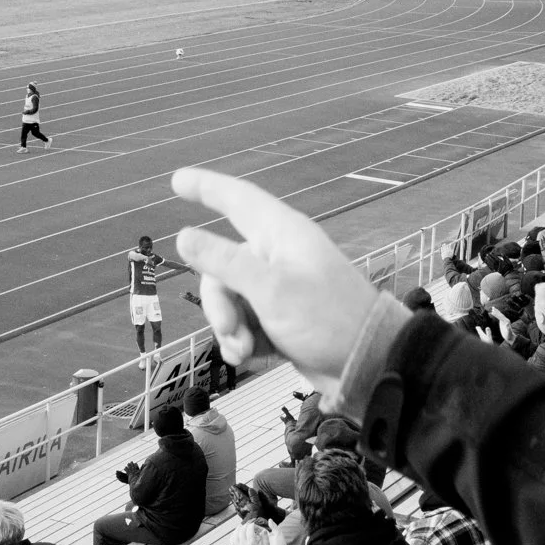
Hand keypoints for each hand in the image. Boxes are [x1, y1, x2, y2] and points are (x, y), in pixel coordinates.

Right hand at [171, 168, 378, 394]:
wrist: (368, 365)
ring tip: (245, 350)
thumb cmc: (329, 319)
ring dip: (230, 328)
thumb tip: (184, 236)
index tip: (177, 180)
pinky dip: (243, 340)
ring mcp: (280, 288)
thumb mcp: (270, 290)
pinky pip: (245, 322)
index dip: (206, 187)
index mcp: (281, 235)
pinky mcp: (281, 318)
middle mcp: (279, 256)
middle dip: (218, 303)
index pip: (237, 199)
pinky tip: (252, 357)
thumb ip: (225, 262)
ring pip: (230, 299)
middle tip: (231, 329)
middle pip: (222, 265)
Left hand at [228, 521, 277, 544]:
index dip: (251, 524)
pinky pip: (231, 541)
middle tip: (248, 524)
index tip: (253, 523)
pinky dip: (233, 535)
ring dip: (238, 529)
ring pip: (235, 534)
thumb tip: (263, 530)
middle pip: (242, 530)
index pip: (249, 529)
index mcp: (251, 543)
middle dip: (245, 525)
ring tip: (241, 526)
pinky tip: (235, 534)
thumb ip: (265, 538)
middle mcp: (243, 544)